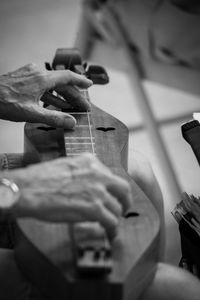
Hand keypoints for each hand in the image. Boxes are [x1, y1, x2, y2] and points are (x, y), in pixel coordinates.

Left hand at [0, 64, 91, 128]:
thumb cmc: (4, 102)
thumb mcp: (32, 114)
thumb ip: (54, 118)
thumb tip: (71, 123)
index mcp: (42, 78)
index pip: (67, 77)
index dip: (81, 81)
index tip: (90, 84)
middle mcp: (37, 73)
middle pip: (61, 83)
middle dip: (73, 95)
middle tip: (83, 107)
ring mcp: (30, 75)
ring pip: (52, 85)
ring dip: (62, 96)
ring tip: (72, 108)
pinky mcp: (24, 79)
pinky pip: (43, 86)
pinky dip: (51, 95)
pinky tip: (55, 104)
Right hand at [6, 154, 131, 235]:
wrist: (28, 189)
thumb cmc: (39, 179)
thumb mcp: (66, 165)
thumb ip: (82, 173)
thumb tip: (88, 186)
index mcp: (91, 161)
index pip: (111, 175)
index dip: (113, 189)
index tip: (112, 195)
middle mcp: (98, 174)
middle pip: (123, 189)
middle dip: (125, 200)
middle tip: (122, 208)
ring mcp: (98, 191)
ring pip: (118, 207)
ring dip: (115, 217)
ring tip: (111, 224)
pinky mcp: (94, 209)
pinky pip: (111, 221)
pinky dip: (112, 228)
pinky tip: (109, 232)